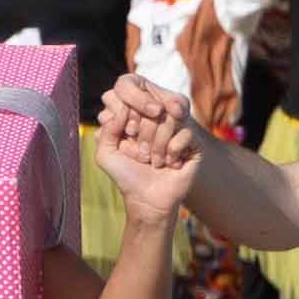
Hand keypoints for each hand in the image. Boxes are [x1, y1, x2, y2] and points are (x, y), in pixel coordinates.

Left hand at [101, 87, 201, 219]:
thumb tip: (125, 107)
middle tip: (141, 155)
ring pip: (170, 119)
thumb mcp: (106, 153)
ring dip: (158, 146)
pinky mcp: (192, 142)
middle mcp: (158, 119)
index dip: (129, 118)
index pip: (135, 98)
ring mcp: (176, 128)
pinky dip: (173, 151)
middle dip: (143, 137)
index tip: (127, 136)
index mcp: (137, 116)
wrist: (148, 199)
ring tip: (154, 161)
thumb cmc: (127, 176)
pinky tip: (171, 163)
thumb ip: (108, 128)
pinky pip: (185, 134)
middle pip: (153, 109)